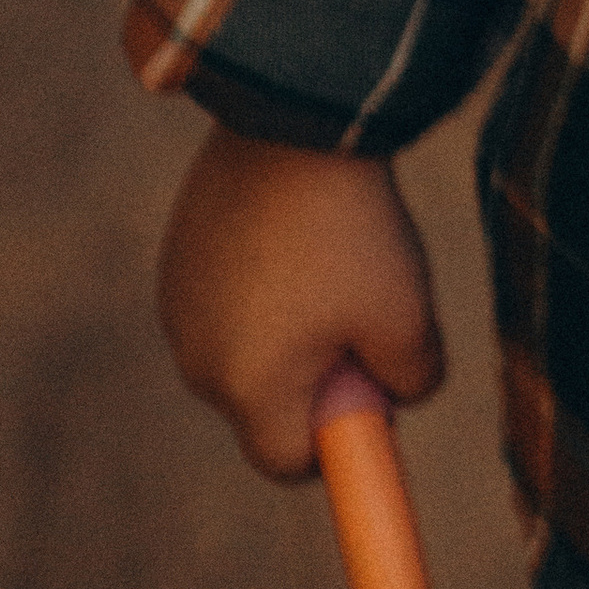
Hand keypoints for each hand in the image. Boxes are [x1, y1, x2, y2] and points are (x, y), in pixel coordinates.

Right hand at [156, 122, 444, 480]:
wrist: (291, 125)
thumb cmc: (352, 231)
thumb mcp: (408, 318)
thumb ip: (412, 382)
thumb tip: (398, 395)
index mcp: (248, 392)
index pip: (287, 463)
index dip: (338, 441)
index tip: (371, 392)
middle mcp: (197, 361)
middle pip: (265, 406)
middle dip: (314, 379)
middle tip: (361, 312)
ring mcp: (178, 308)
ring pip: (245, 350)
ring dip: (287, 329)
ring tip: (329, 259)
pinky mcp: (176, 260)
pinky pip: (225, 301)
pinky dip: (260, 286)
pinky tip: (293, 232)